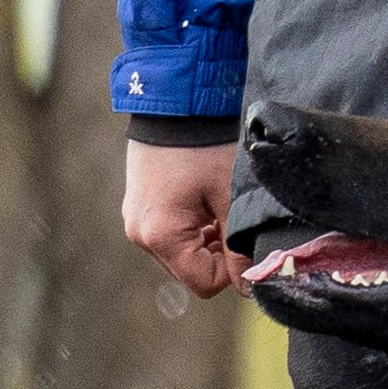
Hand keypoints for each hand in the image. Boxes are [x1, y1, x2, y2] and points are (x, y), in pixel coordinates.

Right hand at [124, 138, 247, 298]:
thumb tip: (251, 283)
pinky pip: (170, 236)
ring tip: (220, 210)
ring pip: (182, 255)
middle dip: (218, 256)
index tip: (247, 244)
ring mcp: (136, 222)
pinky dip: (192, 230)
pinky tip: (205, 205)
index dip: (232, 271)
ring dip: (206, 243)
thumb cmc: (204, 147)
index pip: (204, 282)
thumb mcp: (228, 196)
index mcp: (160, 234)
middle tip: (234, 222)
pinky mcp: (138, 210)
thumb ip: (238, 244)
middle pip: (190, 271)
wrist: (173, 104)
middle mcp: (140, 235)